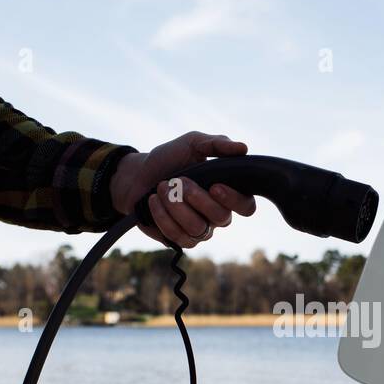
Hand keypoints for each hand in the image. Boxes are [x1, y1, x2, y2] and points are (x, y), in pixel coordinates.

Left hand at [110, 131, 256, 247]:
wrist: (137, 175)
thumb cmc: (169, 158)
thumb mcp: (193, 143)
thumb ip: (217, 143)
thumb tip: (243, 148)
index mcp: (227, 193)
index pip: (246, 206)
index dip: (234, 200)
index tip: (214, 186)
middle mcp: (217, 215)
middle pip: (222, 218)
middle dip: (198, 198)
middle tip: (179, 180)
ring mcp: (200, 230)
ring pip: (198, 229)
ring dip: (176, 205)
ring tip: (161, 187)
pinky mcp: (180, 240)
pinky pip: (178, 236)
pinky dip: (163, 216)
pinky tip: (153, 201)